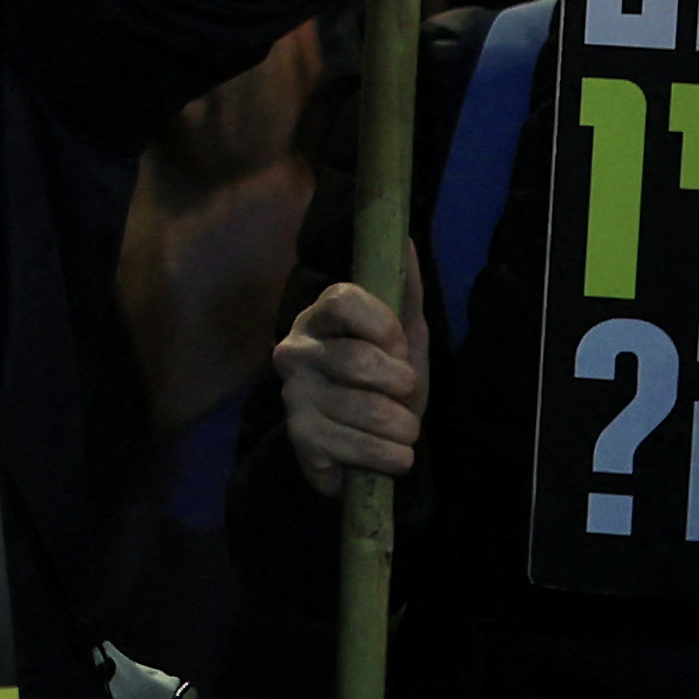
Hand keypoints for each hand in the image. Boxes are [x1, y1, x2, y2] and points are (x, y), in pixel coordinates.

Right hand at [273, 275, 431, 490]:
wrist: (365, 444)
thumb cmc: (383, 382)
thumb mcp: (403, 336)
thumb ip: (404, 292)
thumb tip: (405, 240)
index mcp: (318, 316)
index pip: (344, 299)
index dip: (383, 325)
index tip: (397, 346)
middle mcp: (294, 351)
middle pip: (359, 361)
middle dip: (401, 385)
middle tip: (402, 394)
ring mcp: (293, 396)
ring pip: (367, 410)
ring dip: (403, 427)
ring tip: (401, 430)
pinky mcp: (300, 440)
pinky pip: (360, 449)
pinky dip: (391, 457)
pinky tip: (390, 454)